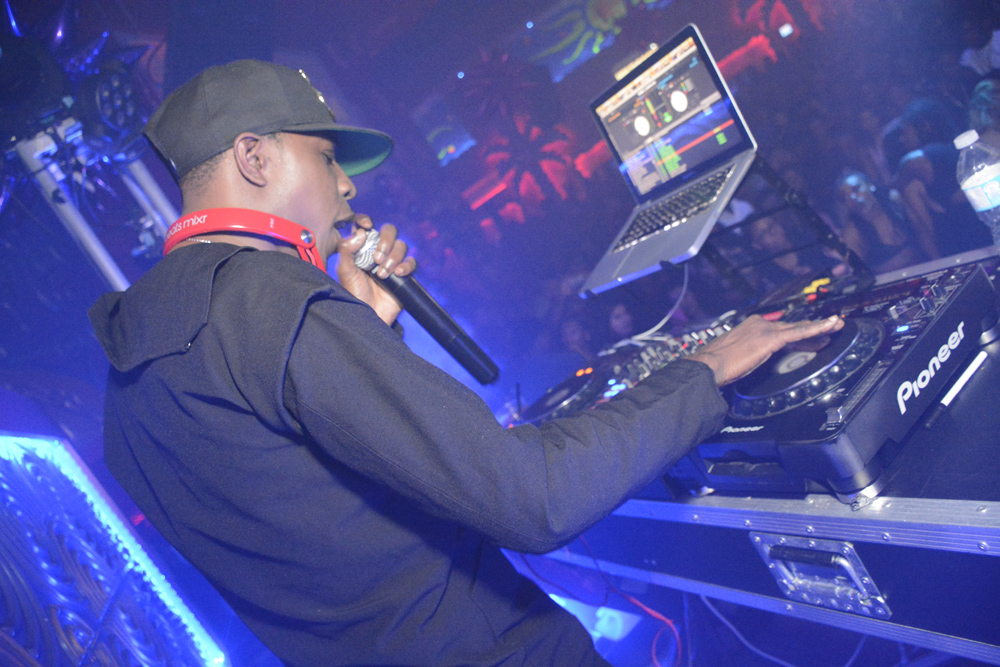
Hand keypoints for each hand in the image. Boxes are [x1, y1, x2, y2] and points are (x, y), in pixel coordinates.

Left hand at [336, 214, 416, 324]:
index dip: (367, 220)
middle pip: (389, 231)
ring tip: (382, 274)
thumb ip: (347, 249)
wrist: (368, 315)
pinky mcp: (404, 274)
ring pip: (401, 245)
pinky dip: (406, 265)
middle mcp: (378, 251)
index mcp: (361, 248)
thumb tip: (362, 233)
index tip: (367, 225)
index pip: (366, 226)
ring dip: (393, 257)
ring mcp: (392, 262)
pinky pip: (411, 262)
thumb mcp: (344, 271)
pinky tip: (398, 274)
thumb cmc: (353, 294)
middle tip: (377, 258)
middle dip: (385, 241)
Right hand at [690, 314, 843, 385]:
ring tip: (836, 324)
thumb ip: (749, 351)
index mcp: (750, 326)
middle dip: (812, 327)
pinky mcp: (770, 339)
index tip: (808, 335)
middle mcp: (759, 323)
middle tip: (831, 326)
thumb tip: (751, 358)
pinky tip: (829, 326)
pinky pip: (799, 333)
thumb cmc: (717, 364)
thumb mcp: (735, 354)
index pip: (780, 328)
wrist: (709, 364)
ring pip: (798, 328)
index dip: (797, 332)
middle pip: (792, 326)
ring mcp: (765, 329)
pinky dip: (816, 328)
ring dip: (820, 326)